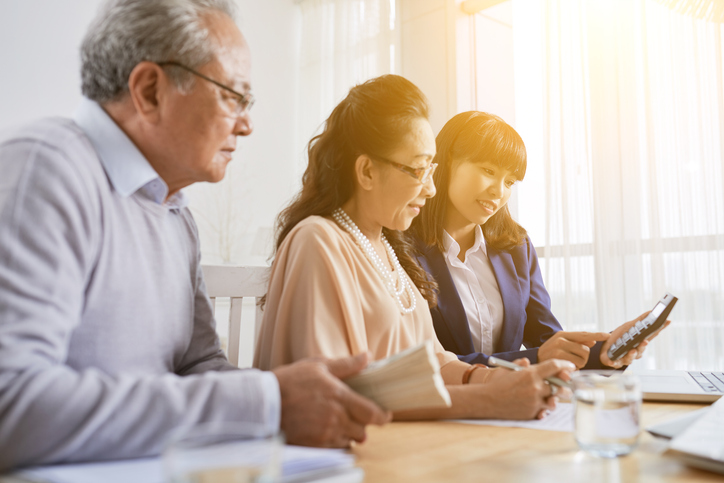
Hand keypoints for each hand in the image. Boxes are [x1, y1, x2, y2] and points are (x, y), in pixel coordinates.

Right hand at [272, 353, 390, 447]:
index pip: (371, 413)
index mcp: (340, 397)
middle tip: (355, 416)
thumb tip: (367, 356)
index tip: (385, 415)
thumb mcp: (318, 366)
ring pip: (350, 440)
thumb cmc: (290, 381)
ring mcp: (325, 433)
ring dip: (349, 433)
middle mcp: (336, 418)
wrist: (264, 404)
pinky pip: (336, 448)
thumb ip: (346, 365)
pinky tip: (327, 430)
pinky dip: (336, 441)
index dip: (382, 416)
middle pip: (363, 429)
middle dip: (362, 423)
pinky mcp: (315, 445)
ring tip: (339, 422)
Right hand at [478, 358, 575, 419]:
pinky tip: (545, 406)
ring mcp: (535, 402)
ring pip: (555, 400)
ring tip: (557, 396)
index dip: (565, 365)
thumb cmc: (497, 383)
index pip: (554, 366)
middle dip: (566, 385)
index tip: (571, 367)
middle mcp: (535, 387)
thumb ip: (521, 364)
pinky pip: (545, 411)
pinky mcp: (532, 413)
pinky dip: (546, 408)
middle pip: (560, 385)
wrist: (487, 400)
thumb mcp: (509, 369)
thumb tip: (528, 362)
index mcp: (531, 373)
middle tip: (568, 384)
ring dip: (557, 398)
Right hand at [537, 331, 609, 368]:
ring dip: (579, 364)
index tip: (608, 335)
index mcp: (563, 334)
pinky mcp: (557, 360)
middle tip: (573, 359)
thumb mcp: (562, 344)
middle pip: (586, 350)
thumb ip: (578, 342)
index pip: (583, 334)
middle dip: (583, 357)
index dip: (597, 335)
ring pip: (582, 359)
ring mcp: (558, 350)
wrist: (534, 361)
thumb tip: (593, 341)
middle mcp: (560, 340)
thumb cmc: (550, 353)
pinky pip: (575, 366)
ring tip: (569, 364)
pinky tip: (566, 368)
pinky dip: (574, 369)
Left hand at [599, 312, 671, 367]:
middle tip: (644, 341)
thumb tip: (651, 311)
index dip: (659, 328)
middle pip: (641, 350)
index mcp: (640, 342)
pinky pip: (614, 363)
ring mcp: (625, 358)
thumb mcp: (628, 327)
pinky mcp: (614, 362)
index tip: (666, 321)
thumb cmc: (620, 338)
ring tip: (631, 351)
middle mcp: (635, 352)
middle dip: (643, 346)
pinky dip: (614, 362)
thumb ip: (639, 321)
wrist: (605, 349)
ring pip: (630, 358)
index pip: (651, 335)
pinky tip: (612, 361)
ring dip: (631, 355)